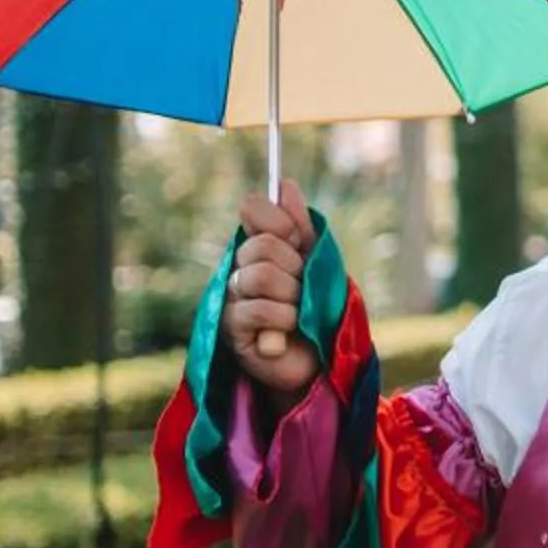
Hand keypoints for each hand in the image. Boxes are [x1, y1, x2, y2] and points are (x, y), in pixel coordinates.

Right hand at [225, 182, 321, 397]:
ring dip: (292, 297)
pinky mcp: (231, 330)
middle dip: (294, 268)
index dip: (282, 222)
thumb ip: (301, 226)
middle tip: (302, 290)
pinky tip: (285, 335)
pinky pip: (262, 310)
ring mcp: (230, 298)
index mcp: (257, 246)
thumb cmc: (317, 311)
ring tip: (296, 314)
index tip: (298, 241)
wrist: (317, 362)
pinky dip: (285, 321)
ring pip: (260, 276)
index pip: (254, 209)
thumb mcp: (316, 263)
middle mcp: (238, 267)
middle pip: (262, 245)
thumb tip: (285, 184)